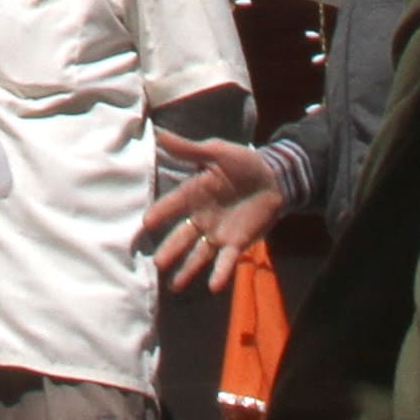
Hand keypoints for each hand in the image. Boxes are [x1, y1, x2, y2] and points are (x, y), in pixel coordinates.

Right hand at [142, 128, 286, 291]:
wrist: (275, 179)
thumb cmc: (243, 163)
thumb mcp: (217, 151)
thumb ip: (189, 149)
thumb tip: (159, 134)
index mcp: (194, 193)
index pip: (172, 205)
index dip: (160, 213)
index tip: (145, 224)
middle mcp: (202, 216)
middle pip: (182, 236)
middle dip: (170, 249)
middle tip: (156, 263)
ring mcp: (218, 232)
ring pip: (199, 253)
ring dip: (187, 269)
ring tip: (174, 285)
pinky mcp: (237, 243)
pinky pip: (227, 260)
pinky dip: (220, 273)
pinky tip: (213, 286)